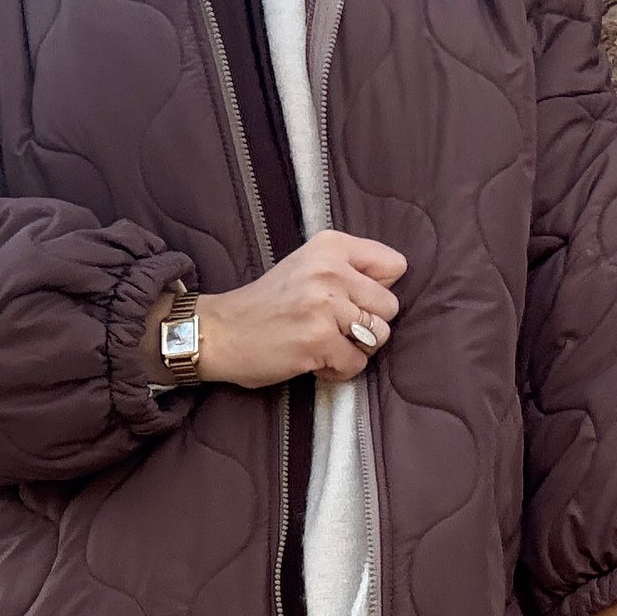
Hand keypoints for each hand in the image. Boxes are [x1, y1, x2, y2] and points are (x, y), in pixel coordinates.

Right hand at [196, 231, 406, 388]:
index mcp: (330, 246)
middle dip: (367, 325)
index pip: (395, 265)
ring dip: (353, 348)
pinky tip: (314, 359)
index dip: (378, 290)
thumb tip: (393, 287)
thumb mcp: (307, 267)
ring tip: (323, 343)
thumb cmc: (268, 304)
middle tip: (334, 327)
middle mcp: (330, 270)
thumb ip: (348, 269)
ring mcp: (325, 306)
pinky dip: (337, 370)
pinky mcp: (319, 340)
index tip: (352, 299)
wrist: (221, 332)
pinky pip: (357, 364)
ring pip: (378, 337)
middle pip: (390, 307)